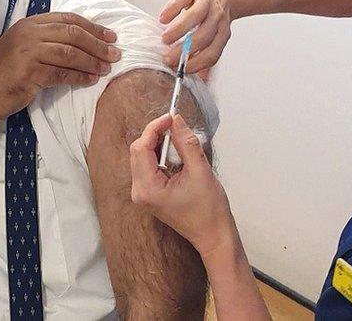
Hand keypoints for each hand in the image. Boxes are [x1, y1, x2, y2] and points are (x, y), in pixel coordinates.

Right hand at [0, 12, 120, 119]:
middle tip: (115, 54)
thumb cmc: (5, 71)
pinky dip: (80, 77)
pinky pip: (62, 73)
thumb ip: (48, 39)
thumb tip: (84, 41)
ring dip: (92, 61)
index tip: (110, 36)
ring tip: (106, 69)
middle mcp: (29, 34)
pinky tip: (90, 80)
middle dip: (98, 44)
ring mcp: (28, 52)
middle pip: (73, 34)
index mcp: (30, 24)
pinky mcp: (29, 73)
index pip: (68, 19)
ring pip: (70, 53)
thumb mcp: (24, 46)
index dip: (93, 27)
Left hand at [130, 114, 235, 255]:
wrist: (213, 234)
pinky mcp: (150, 193)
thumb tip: (177, 121)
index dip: (155, 128)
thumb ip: (186, 142)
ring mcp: (143, 194)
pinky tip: (176, 154)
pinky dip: (160, 155)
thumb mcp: (200, 171)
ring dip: (159, 144)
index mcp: (148, 189)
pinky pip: (148, 166)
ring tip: (179, 141)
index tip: (170, 117)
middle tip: (176, 125)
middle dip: (156, 134)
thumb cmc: (208, 212)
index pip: (142, 148)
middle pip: (138, 150)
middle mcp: (140, 192)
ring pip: (142, 156)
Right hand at [160, 0, 234, 73]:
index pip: (213, 52)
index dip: (198, 63)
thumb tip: (203, 82)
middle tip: (167, 58)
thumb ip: (208, 55)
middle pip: (203, 36)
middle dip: (184, 50)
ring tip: (165, 39)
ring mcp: (205, 1)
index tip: (183, 70)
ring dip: (178, 30)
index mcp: (222, 31)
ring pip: (194, 17)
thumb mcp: (217, 35)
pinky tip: (163, 19)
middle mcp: (216, 17)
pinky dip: (172, 10)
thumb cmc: (216, 15)